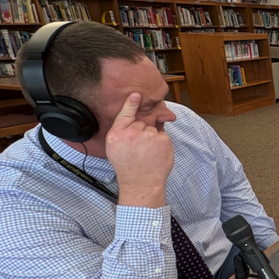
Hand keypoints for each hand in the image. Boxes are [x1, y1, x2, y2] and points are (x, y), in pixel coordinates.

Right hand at [106, 93, 173, 207]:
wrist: (141, 183)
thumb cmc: (127, 167)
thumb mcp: (115, 149)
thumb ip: (122, 133)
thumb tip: (137, 120)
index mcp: (116, 135)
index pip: (124, 115)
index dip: (131, 104)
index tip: (136, 94)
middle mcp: (131, 134)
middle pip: (141, 124)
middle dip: (142, 134)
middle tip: (139, 151)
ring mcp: (148, 136)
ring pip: (153, 130)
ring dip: (153, 140)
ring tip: (147, 155)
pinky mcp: (162, 141)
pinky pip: (163, 136)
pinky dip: (162, 144)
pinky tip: (156, 155)